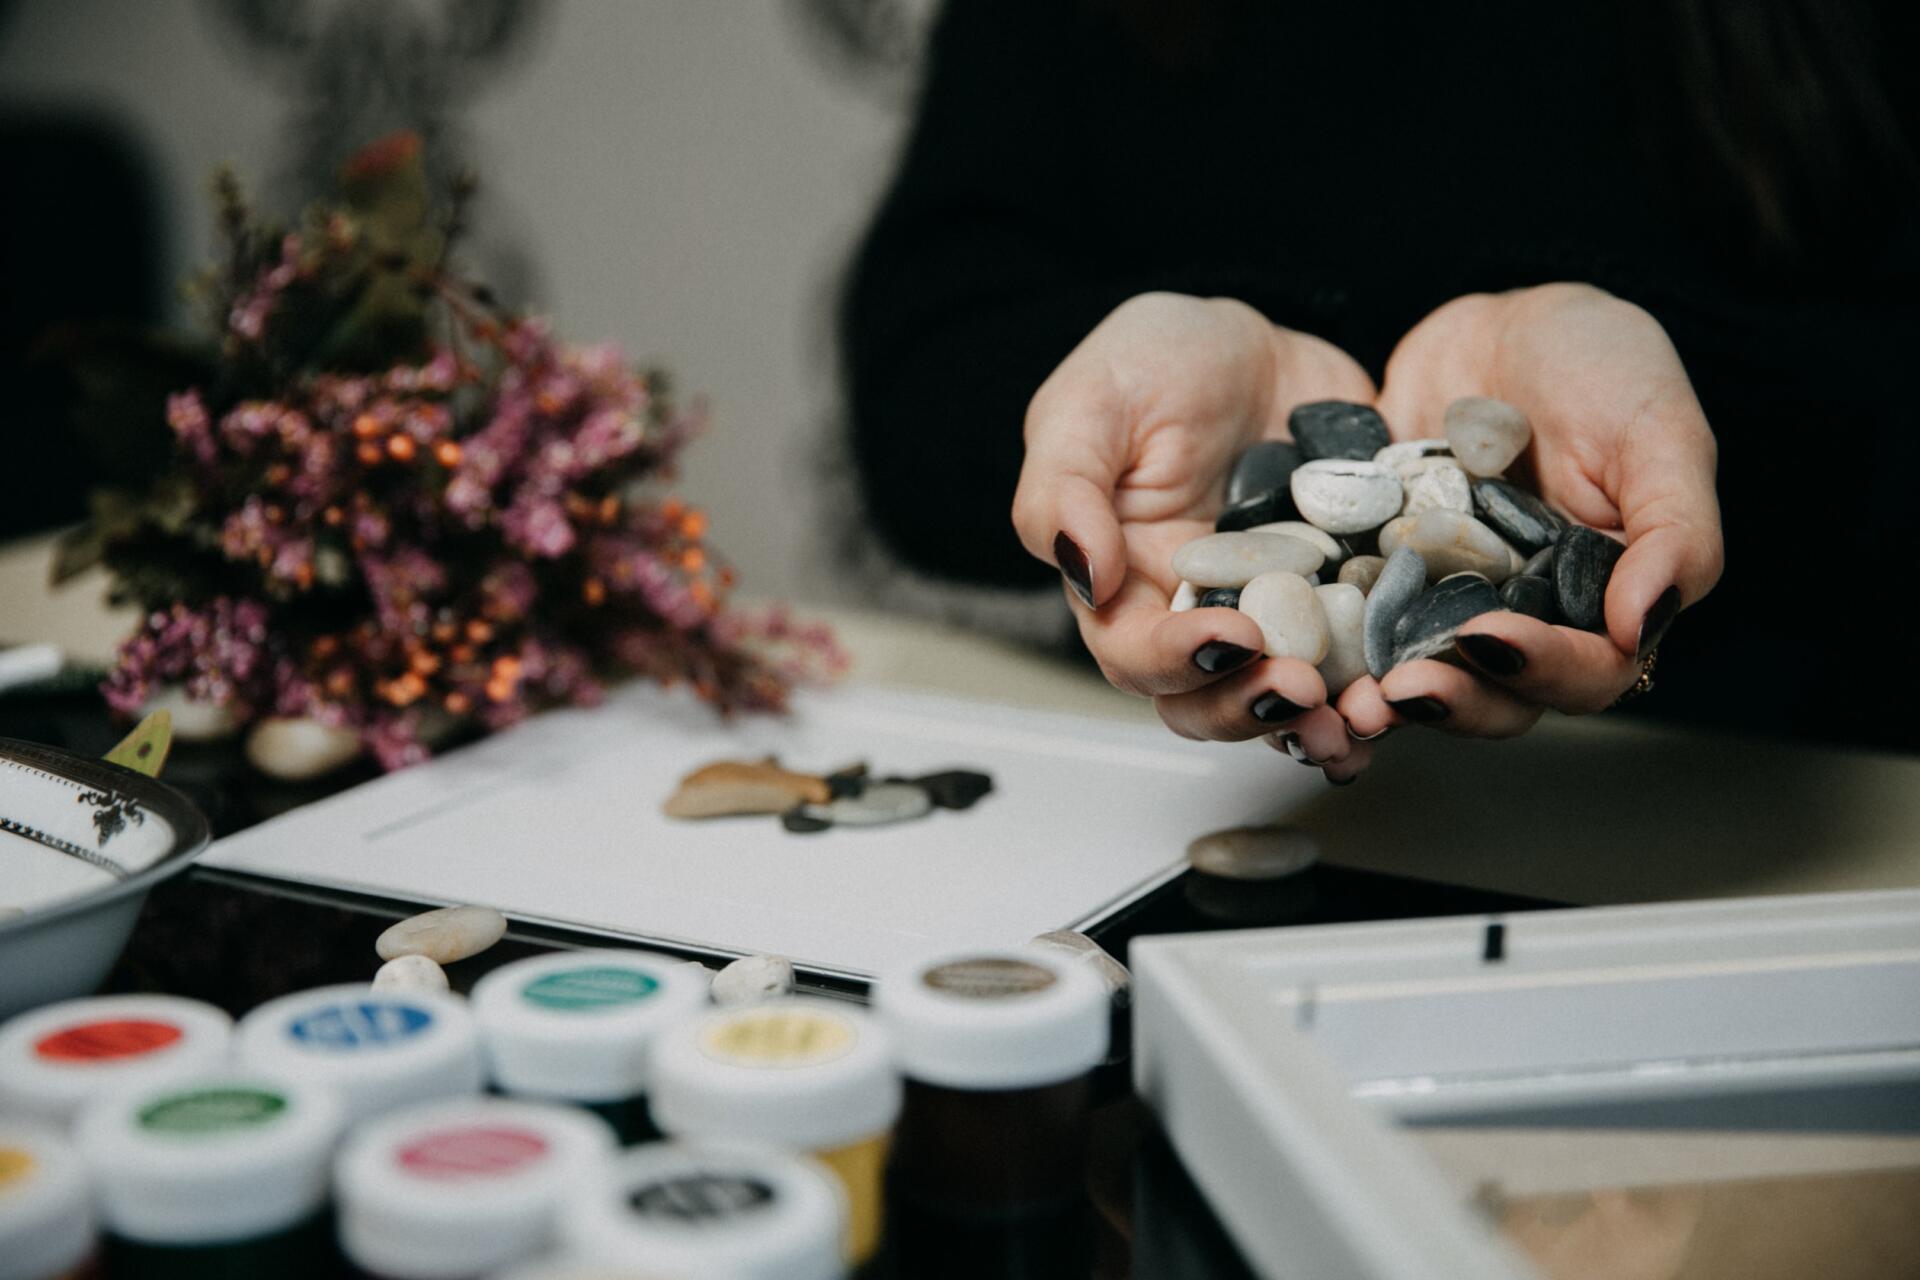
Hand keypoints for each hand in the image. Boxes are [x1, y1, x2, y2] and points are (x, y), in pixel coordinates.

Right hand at [1012, 293, 1383, 778]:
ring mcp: (1276, 616)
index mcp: (1125, 586)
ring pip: (1285, 699)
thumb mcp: (1087, 404)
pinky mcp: (1344, 600)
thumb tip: (1088, 574)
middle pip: (1209, 701)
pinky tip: (1407, 689)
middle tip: (1303, 687)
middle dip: (1254, 706)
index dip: (1181, 659)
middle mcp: (1197, 617)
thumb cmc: (1152, 365)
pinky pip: (1361, 659)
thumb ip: (1065, 489)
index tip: (1235, 634)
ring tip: (1359, 713)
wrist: (1258, 346)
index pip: (1136, 654)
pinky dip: (1381, 685)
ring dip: (1320, 720)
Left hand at [1335, 283, 1724, 740]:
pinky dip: (1326, 643)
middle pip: (1496, 696)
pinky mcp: (1376, 577)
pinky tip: (1290, 644)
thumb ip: (1674, 531)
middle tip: (1400, 690)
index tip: (1490, 637)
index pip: (1587, 671)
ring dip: (1382, 696)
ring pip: (1419, 676)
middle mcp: (1522, 616)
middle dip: (1451, 701)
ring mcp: (1443, 601)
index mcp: (1601, 602)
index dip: (1543, 669)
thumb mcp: (1659, 432)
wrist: (1499, 326)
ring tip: (1344, 697)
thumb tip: (1643, 629)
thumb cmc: (1601, 366)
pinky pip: (1351, 625)